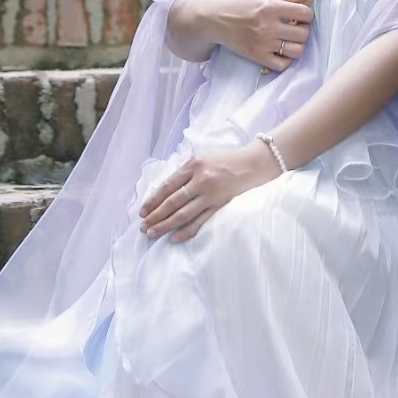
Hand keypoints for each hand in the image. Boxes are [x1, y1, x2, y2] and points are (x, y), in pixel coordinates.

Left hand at [139, 142, 278, 243]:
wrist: (255, 163)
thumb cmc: (227, 160)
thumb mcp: (203, 159)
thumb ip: (186, 172)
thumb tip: (164, 192)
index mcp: (193, 165)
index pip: (167, 186)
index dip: (153, 200)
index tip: (142, 211)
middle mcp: (201, 179)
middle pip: (172, 202)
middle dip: (155, 215)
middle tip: (143, 227)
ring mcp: (211, 194)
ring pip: (183, 214)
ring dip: (165, 225)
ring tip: (152, 233)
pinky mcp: (221, 205)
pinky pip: (200, 221)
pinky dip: (186, 231)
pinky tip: (174, 238)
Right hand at [176, 0, 317, 69]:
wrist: (213, 18)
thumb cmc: (239, 3)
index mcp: (271, 7)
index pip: (305, 12)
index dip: (307, 13)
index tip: (300, 14)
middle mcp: (268, 26)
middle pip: (304, 33)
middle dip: (303, 29)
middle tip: (294, 26)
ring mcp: (263, 43)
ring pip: (297, 50)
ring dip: (297, 45)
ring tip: (289, 39)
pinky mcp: (256, 56)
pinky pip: (282, 65)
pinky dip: (286, 60)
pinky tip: (281, 51)